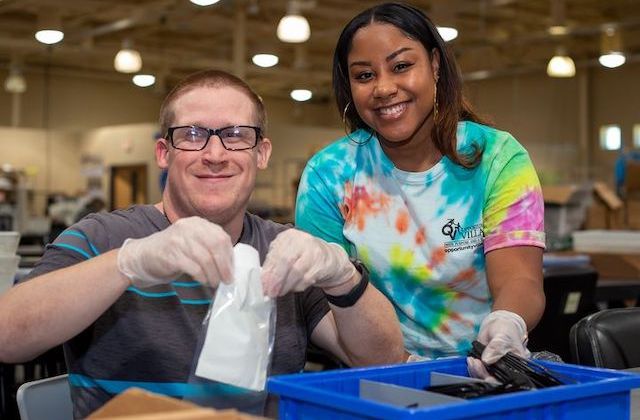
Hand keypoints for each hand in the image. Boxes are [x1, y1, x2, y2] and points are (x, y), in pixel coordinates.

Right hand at [117, 216, 232, 288]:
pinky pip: (194, 267)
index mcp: (197, 223)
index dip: (229, 255)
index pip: (221, 236)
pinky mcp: (170, 254)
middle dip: (224, 265)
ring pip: (206, 258)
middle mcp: (188, 227)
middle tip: (227, 280)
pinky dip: (202, 276)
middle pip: (216, 245)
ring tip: (214, 283)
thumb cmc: (173, 253)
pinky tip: (203, 281)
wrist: (141, 257)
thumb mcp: (193, 243)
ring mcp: (178, 239)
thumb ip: (209, 247)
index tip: (232, 270)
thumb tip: (231, 264)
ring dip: (213, 274)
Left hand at [261, 229, 356, 296]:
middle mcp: (301, 239)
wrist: (330, 258)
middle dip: (276, 279)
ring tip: (280, 292)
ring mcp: (313, 251)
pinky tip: (294, 288)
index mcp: (288, 236)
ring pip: (296, 271)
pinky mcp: (322, 264)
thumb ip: (274, 263)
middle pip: (285, 260)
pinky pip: (306, 279)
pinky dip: (298, 286)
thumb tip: (263, 279)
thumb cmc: (303, 257)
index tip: (262, 284)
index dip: (268, 271)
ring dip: (286, 285)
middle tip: (270, 292)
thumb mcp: (287, 254)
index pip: (275, 253)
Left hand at [467, 310, 529, 379]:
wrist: (497, 325)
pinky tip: (471, 361)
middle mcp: (507, 371)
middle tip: (476, 364)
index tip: (487, 376)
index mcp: (517, 367)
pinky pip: (479, 372)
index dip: (496, 381)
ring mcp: (495, 369)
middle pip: (494, 381)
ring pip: (485, 378)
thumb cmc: (506, 330)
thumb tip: (487, 360)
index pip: (507, 380)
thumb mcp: (503, 337)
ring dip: (476, 372)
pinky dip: (473, 368)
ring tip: (472, 361)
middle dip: (483, 375)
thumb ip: (496, 348)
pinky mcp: (486, 366)